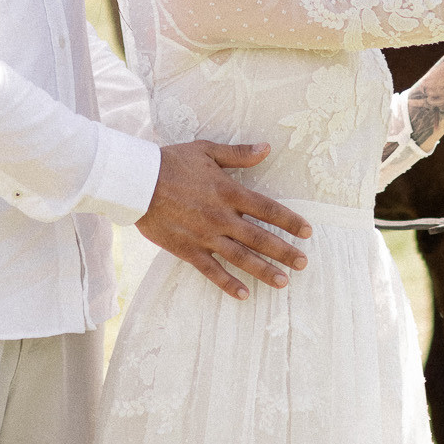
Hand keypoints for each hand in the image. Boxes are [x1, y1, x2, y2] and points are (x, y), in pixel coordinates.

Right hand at [136, 141, 313, 299]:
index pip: (268, 209)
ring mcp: (205, 236)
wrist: (136, 182)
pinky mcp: (188, 250)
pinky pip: (212, 271)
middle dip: (284, 251)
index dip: (290, 221)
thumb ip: (238, 154)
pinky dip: (228, 284)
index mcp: (229, 191)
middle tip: (304, 263)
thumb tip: (266, 148)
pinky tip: (244, 294)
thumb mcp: (206, 151)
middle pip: (260, 237)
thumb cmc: (171, 162)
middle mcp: (222, 217)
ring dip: (264, 271)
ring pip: (241, 258)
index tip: (307, 231)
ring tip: (284, 282)